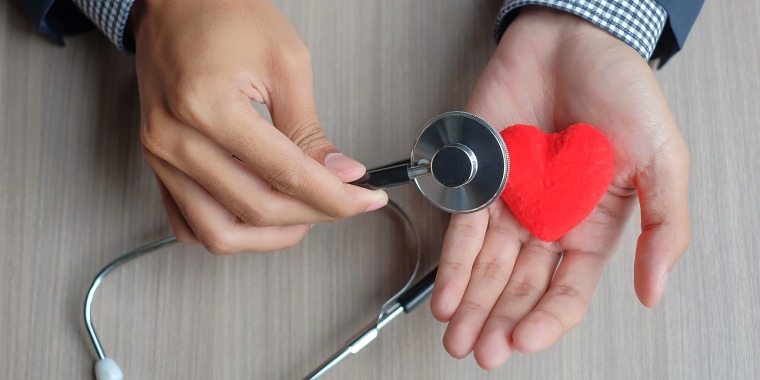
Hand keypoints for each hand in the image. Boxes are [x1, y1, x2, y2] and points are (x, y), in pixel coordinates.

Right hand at [131, 0, 386, 252]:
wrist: (175, 3)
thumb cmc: (222, 15)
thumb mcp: (285, 64)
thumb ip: (310, 130)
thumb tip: (338, 174)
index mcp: (208, 106)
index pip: (286, 175)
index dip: (334, 195)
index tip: (363, 198)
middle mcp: (175, 138)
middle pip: (256, 208)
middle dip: (313, 214)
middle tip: (345, 203)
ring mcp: (160, 157)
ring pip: (218, 232)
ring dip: (270, 236)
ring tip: (306, 216)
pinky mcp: (157, 165)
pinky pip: (188, 224)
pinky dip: (228, 231)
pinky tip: (259, 218)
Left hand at [430, 8, 689, 368]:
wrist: (571, 40)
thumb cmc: (620, 90)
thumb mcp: (662, 159)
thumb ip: (664, 225)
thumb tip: (654, 292)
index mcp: (591, 227)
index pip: (567, 290)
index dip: (546, 321)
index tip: (522, 341)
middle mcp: (547, 223)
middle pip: (521, 288)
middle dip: (499, 323)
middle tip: (481, 352)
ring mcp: (511, 203)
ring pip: (488, 269)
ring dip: (470, 305)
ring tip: (455, 337)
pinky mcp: (478, 180)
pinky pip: (463, 230)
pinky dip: (452, 264)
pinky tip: (444, 296)